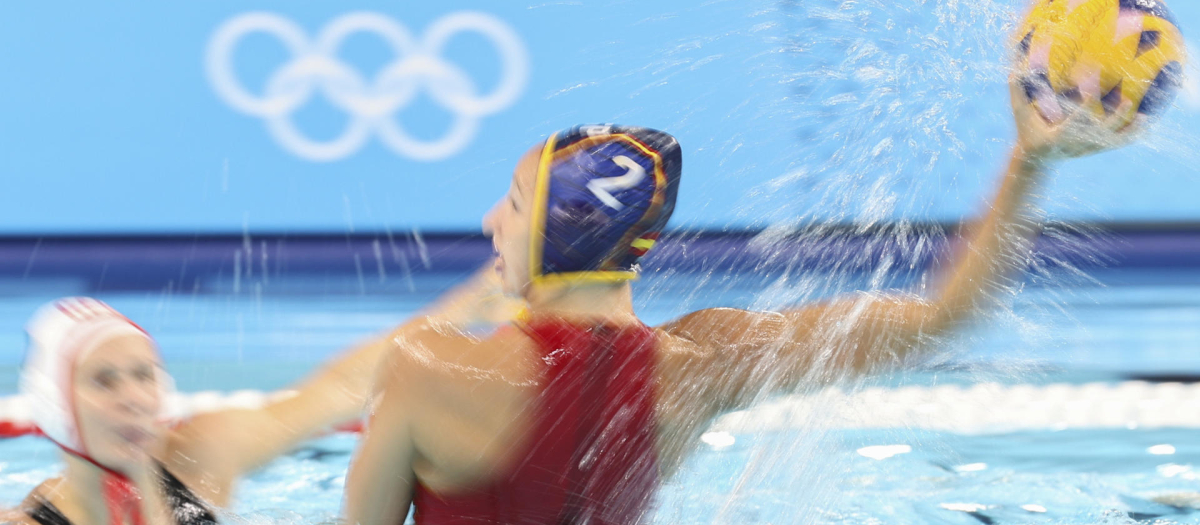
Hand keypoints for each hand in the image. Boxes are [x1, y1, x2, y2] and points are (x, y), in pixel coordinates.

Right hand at [1010, 72, 1134, 162]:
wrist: (1036, 157)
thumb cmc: (1028, 131)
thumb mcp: (1020, 114)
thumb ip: (1017, 93)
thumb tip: (1012, 71)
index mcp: (1057, 136)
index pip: (1073, 123)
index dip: (1083, 109)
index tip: (1091, 94)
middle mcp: (1075, 145)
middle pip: (1099, 134)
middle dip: (1115, 120)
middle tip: (1126, 102)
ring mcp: (1086, 149)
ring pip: (1112, 142)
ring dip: (1129, 131)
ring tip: (1145, 117)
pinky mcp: (1093, 149)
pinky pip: (1115, 143)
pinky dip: (1130, 135)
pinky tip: (1145, 125)